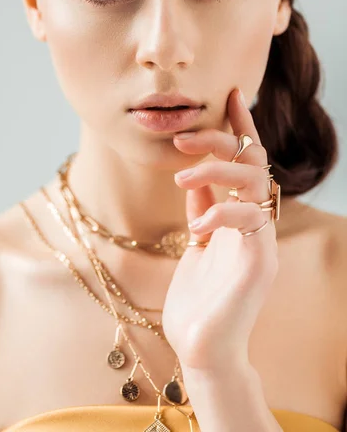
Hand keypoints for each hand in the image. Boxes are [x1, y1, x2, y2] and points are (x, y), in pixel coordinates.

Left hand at [162, 88, 278, 372]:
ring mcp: (262, 241)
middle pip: (254, 161)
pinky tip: (195, 226)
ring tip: (181, 178)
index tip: (231, 94)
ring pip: (257, 181)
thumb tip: (195, 177)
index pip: (247, 161)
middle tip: (184, 138)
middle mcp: (258, 223)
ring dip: (217, 169)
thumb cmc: (198, 300)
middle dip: (222, 139)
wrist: (203, 349)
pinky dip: (220, 212)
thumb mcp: (196, 244)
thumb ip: (201, 209)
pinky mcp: (260, 261)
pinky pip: (249, 219)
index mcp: (242, 216)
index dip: (241, 126)